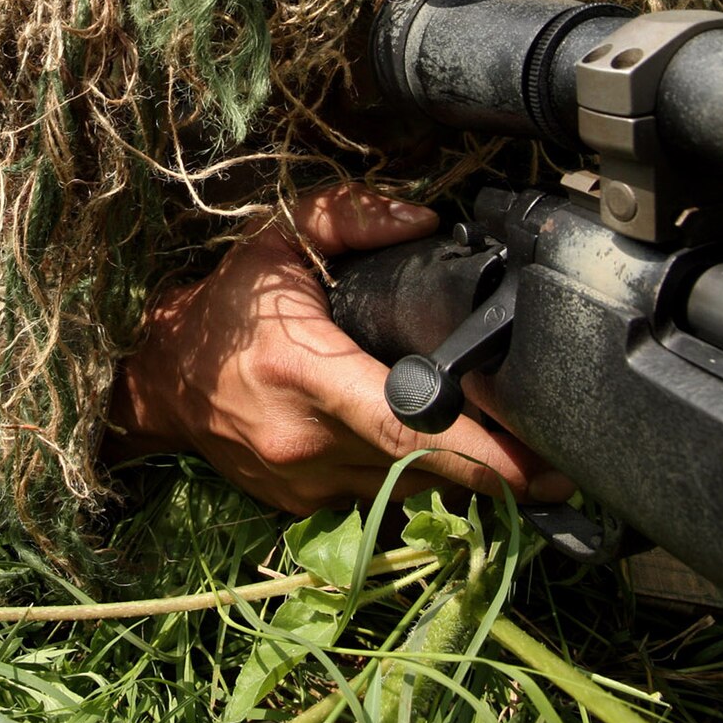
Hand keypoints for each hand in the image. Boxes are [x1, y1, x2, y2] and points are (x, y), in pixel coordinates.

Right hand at [106, 184, 572, 515]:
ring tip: (510, 456)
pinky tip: (439, 457)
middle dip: (494, 472)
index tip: (535, 468)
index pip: (401, 422)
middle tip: (563, 471)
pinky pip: (377, 498)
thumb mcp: (277, 239)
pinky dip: (410, 480)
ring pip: (404, 490)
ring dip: (455, 476)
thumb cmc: (226, 305)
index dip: (473, 450)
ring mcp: (301, 481)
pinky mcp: (301, 505)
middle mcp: (304, 437)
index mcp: (302, 370)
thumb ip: (349, 216)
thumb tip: (425, 217)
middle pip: (419, 467)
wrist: (159, 378)